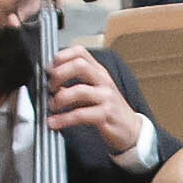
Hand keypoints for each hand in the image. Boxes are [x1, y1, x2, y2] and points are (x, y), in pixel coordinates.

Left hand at [43, 43, 146, 160]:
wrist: (132, 130)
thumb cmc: (109, 110)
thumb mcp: (94, 91)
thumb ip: (74, 84)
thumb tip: (51, 82)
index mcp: (99, 71)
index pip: (80, 52)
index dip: (61, 57)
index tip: (50, 68)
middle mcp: (103, 81)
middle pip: (79, 65)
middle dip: (59, 74)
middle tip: (50, 87)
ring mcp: (106, 97)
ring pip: (79, 90)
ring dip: (59, 98)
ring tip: (52, 106)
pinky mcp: (106, 115)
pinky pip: (80, 114)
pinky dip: (63, 119)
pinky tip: (55, 122)